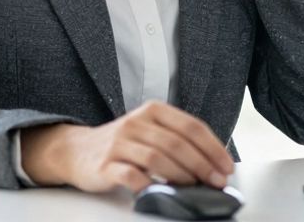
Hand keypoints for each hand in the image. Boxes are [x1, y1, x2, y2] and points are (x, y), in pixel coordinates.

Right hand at [21, 101, 233, 192]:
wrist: (77, 151)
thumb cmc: (124, 144)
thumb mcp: (150, 131)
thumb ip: (177, 140)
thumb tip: (213, 164)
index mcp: (154, 111)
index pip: (191, 127)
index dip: (213, 148)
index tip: (227, 167)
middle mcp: (137, 122)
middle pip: (177, 143)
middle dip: (203, 164)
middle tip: (216, 182)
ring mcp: (119, 142)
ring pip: (157, 157)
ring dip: (181, 175)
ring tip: (193, 187)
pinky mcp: (105, 164)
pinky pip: (131, 175)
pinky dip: (149, 185)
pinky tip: (160, 192)